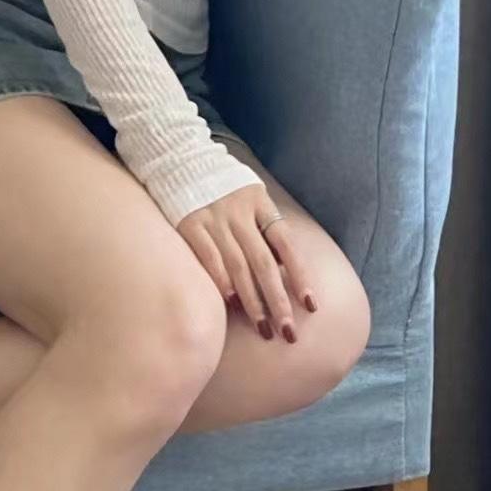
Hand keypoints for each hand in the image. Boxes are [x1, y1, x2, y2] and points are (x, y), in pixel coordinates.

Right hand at [175, 181, 316, 340]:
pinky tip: (232, 304)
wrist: (180, 159)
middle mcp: (239, 212)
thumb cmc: (223, 186)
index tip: (311, 305)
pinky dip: (222, 282)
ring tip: (264, 328)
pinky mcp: (189, 225)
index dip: (299, 275)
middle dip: (278, 300)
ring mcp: (213, 218)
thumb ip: (266, 226)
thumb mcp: (251, 195)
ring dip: (253, 302)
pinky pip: (209, 259)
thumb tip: (284, 267)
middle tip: (289, 332)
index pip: (286, 244)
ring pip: (238, 267)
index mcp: (259, 202)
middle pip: (264, 263)